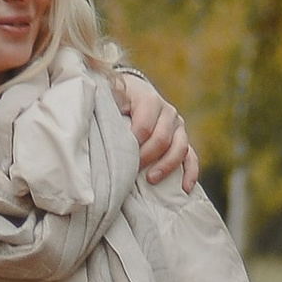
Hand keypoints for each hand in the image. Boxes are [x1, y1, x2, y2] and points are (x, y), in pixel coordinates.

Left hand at [116, 70, 199, 192]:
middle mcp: (167, 111)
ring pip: (180, 147)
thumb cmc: (115, 100)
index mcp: (148, 99)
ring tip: (151, 180)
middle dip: (146, 157)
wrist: (130, 92)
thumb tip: (90, 128)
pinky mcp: (182, 139)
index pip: (144, 125)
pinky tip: (184, 189)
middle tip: (130, 171)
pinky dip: (190, 173)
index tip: (118, 156)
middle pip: (162, 138)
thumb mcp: (108, 99)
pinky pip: (191, 157)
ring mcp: (178, 126)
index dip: (132, 143)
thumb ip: (104, 110)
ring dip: (166, 166)